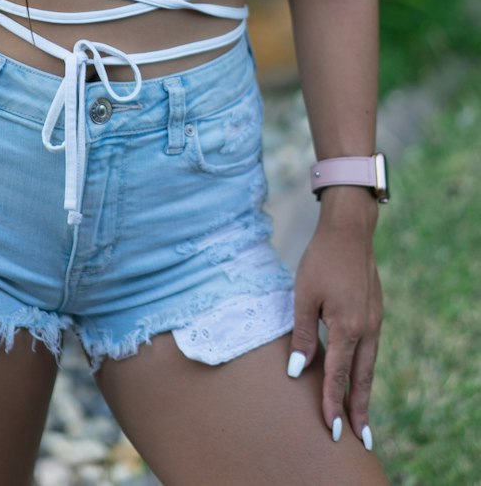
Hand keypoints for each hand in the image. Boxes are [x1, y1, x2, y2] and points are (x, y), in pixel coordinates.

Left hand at [287, 193, 382, 449]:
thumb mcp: (304, 295)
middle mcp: (366, 330)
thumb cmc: (321, 260)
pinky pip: (370, 351)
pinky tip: (359, 378)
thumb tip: (295, 370)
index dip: (333, 402)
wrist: (349, 232)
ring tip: (361, 418)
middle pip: (362, 379)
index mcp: (347, 327)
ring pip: (369, 366)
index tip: (332, 429)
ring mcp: (375, 322)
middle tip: (359, 438)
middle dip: (359, 410)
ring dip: (364, 393)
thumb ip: (302, 334)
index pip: (338, 375)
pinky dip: (365, 370)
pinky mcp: (375, 314)